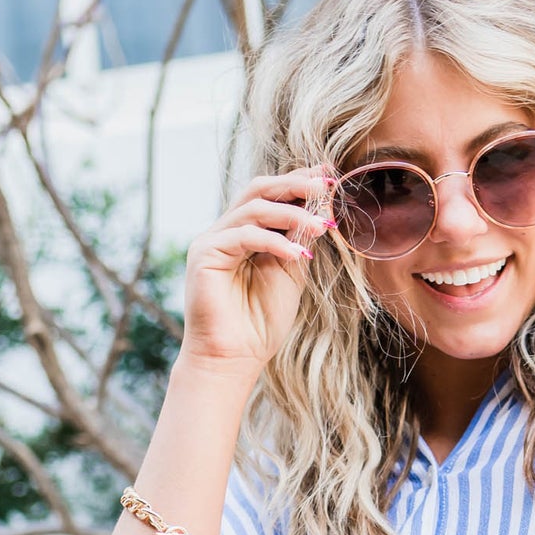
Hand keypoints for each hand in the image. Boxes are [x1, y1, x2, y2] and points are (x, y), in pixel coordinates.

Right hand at [180, 164, 336, 372]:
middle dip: (295, 184)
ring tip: (322, 226)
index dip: (298, 181)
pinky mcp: (205, 254)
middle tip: (326, 186)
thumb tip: (320, 207)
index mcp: (245, 233)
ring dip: (293, 214)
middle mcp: (226, 231)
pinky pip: (244, 234)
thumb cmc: (260, 323)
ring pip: (254, 208)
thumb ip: (299, 240)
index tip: (329, 175)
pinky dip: (275, 242)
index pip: (270, 195)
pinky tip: (299, 255)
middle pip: (259, 190)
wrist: (234, 359)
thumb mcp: (290, 272)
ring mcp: (212, 240)